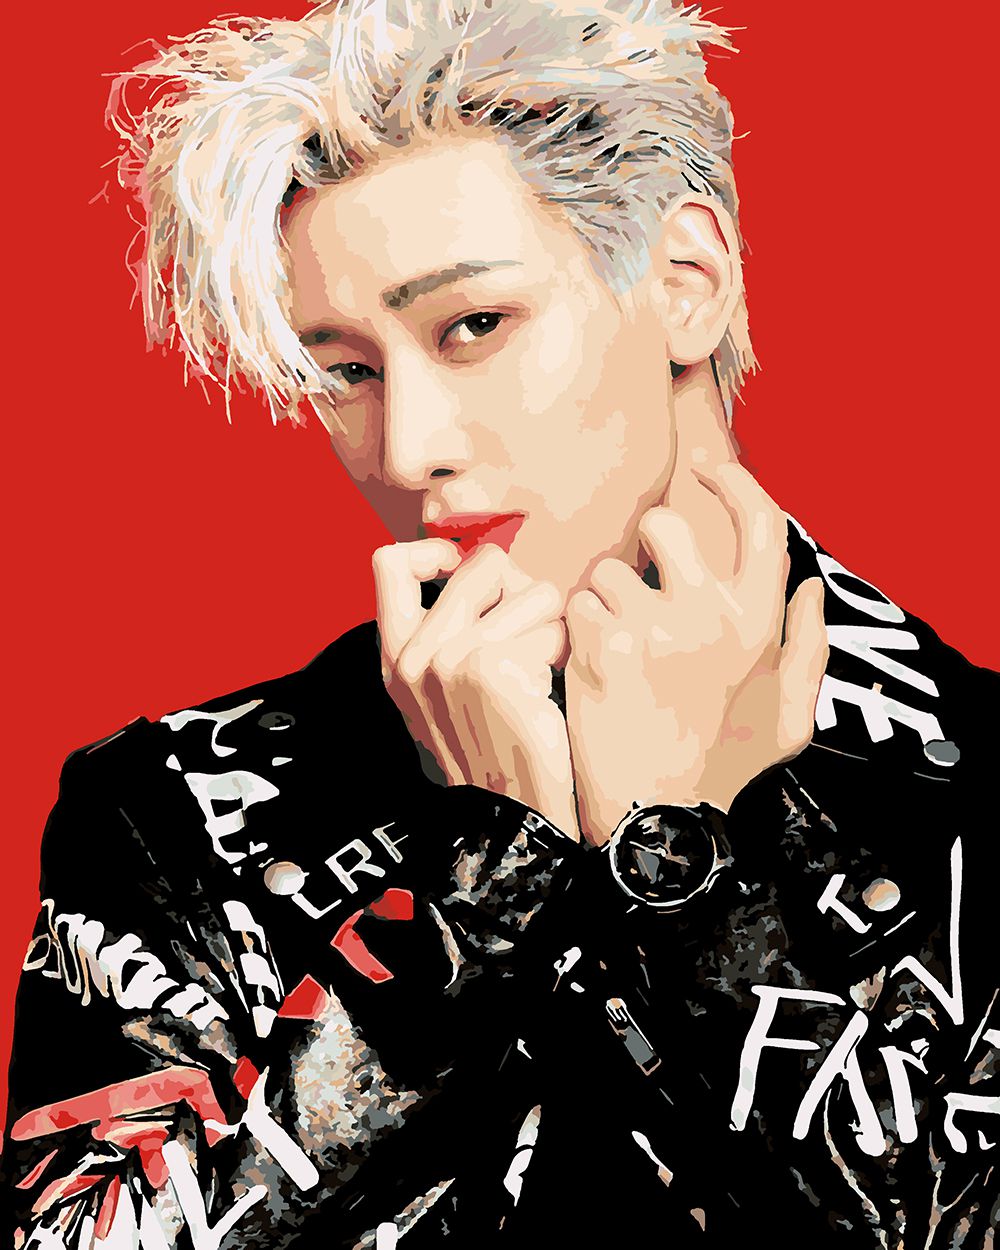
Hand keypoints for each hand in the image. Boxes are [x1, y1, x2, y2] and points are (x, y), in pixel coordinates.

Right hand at [374, 540, 579, 839]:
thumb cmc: (499, 746)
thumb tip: (491, 555)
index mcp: (396, 657)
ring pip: (531, 590)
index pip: (389, 562)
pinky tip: (553, 693)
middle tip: (530, 642)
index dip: (437, 551)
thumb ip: (453, 626)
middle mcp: (414, 656)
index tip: (467, 569)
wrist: (518, 816)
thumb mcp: (450, 689)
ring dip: (552, 626)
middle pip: (482, 564)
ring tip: (542, 674)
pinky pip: (554, 626)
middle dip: (522, 592)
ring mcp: (448, 660)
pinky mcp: (492, 667)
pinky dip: (566, 653)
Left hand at [563, 462, 827, 845]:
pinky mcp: (603, 646)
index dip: (735, 484)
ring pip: (610, 570)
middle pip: (667, 525)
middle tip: (642, 582)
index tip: (710, 471)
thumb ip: (809, 645)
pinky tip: (591, 667)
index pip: (761, 523)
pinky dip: (577, 631)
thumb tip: (810, 586)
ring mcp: (655, 626)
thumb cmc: (727, 766)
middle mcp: (711, 614)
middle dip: (646, 546)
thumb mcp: (791, 714)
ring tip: (616, 649)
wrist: (661, 818)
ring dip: (607, 601)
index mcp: (761, 623)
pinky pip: (578, 605)